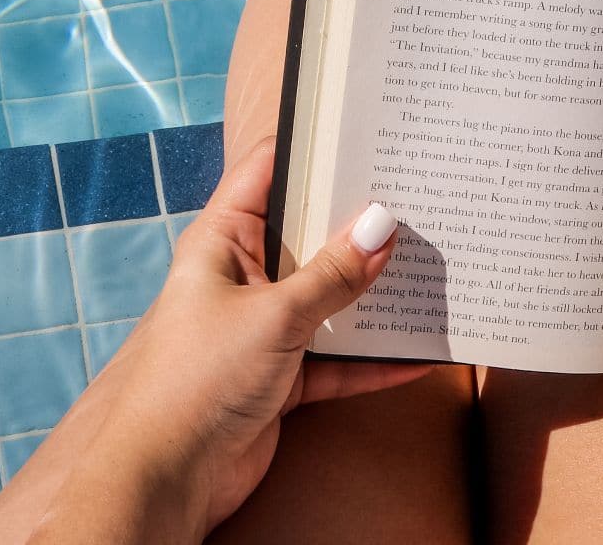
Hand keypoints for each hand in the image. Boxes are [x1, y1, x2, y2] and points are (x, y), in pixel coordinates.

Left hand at [0, 141, 428, 542]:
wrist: (166, 476)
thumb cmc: (197, 379)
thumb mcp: (273, 316)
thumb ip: (331, 275)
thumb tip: (381, 225)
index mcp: (222, 240)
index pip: (268, 171)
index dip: (313, 146)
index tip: (367, 125)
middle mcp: (242, 276)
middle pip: (309, 235)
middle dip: (359, 222)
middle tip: (422, 195)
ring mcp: (263, 327)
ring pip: (329, 298)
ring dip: (374, 294)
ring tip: (436, 268)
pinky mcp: (281, 377)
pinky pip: (338, 359)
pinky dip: (374, 359)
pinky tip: (422, 354)